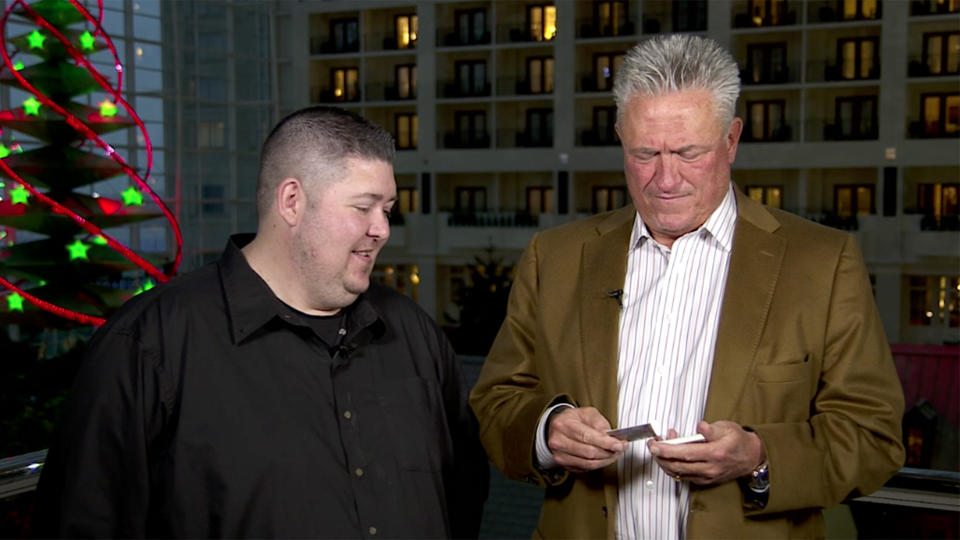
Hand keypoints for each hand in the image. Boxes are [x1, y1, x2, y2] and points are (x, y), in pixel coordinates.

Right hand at [547, 407, 625, 472]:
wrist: (556, 428)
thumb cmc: (572, 419)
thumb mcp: (586, 413)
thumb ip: (599, 422)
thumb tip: (609, 435)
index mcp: (563, 424)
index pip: (587, 436)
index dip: (605, 442)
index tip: (619, 444)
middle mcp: (558, 441)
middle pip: (589, 452)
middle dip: (609, 452)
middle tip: (621, 448)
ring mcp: (560, 455)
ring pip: (589, 463)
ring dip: (606, 460)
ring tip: (615, 453)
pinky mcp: (564, 465)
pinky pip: (586, 468)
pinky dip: (598, 464)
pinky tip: (604, 458)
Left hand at [647, 420, 764, 485]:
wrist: (751, 457)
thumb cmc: (738, 440)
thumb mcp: (727, 428)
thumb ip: (712, 429)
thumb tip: (700, 427)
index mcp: (715, 453)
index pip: (685, 453)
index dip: (667, 450)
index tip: (655, 445)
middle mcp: (710, 468)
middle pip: (678, 466)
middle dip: (660, 456)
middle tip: (652, 445)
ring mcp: (707, 477)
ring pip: (678, 473)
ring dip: (665, 461)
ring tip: (660, 447)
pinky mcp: (705, 481)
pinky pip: (683, 476)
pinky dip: (673, 466)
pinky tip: (671, 454)